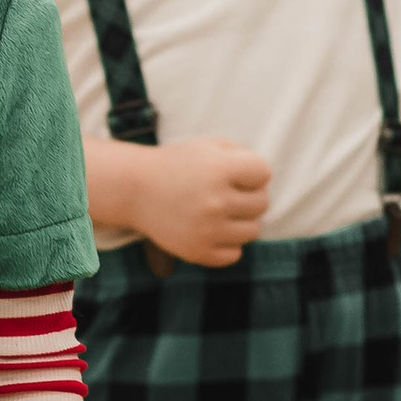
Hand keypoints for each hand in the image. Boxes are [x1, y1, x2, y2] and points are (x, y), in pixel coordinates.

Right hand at [139, 136, 270, 267]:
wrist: (134, 190)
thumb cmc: (176, 165)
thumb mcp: (208, 146)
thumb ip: (242, 156)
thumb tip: (266, 181)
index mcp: (218, 170)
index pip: (264, 173)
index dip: (251, 172)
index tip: (231, 172)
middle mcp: (215, 201)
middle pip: (262, 203)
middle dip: (248, 195)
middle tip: (225, 192)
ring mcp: (207, 230)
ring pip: (253, 231)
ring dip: (240, 221)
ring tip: (220, 212)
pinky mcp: (198, 252)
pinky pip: (234, 254)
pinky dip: (227, 244)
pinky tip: (211, 230)